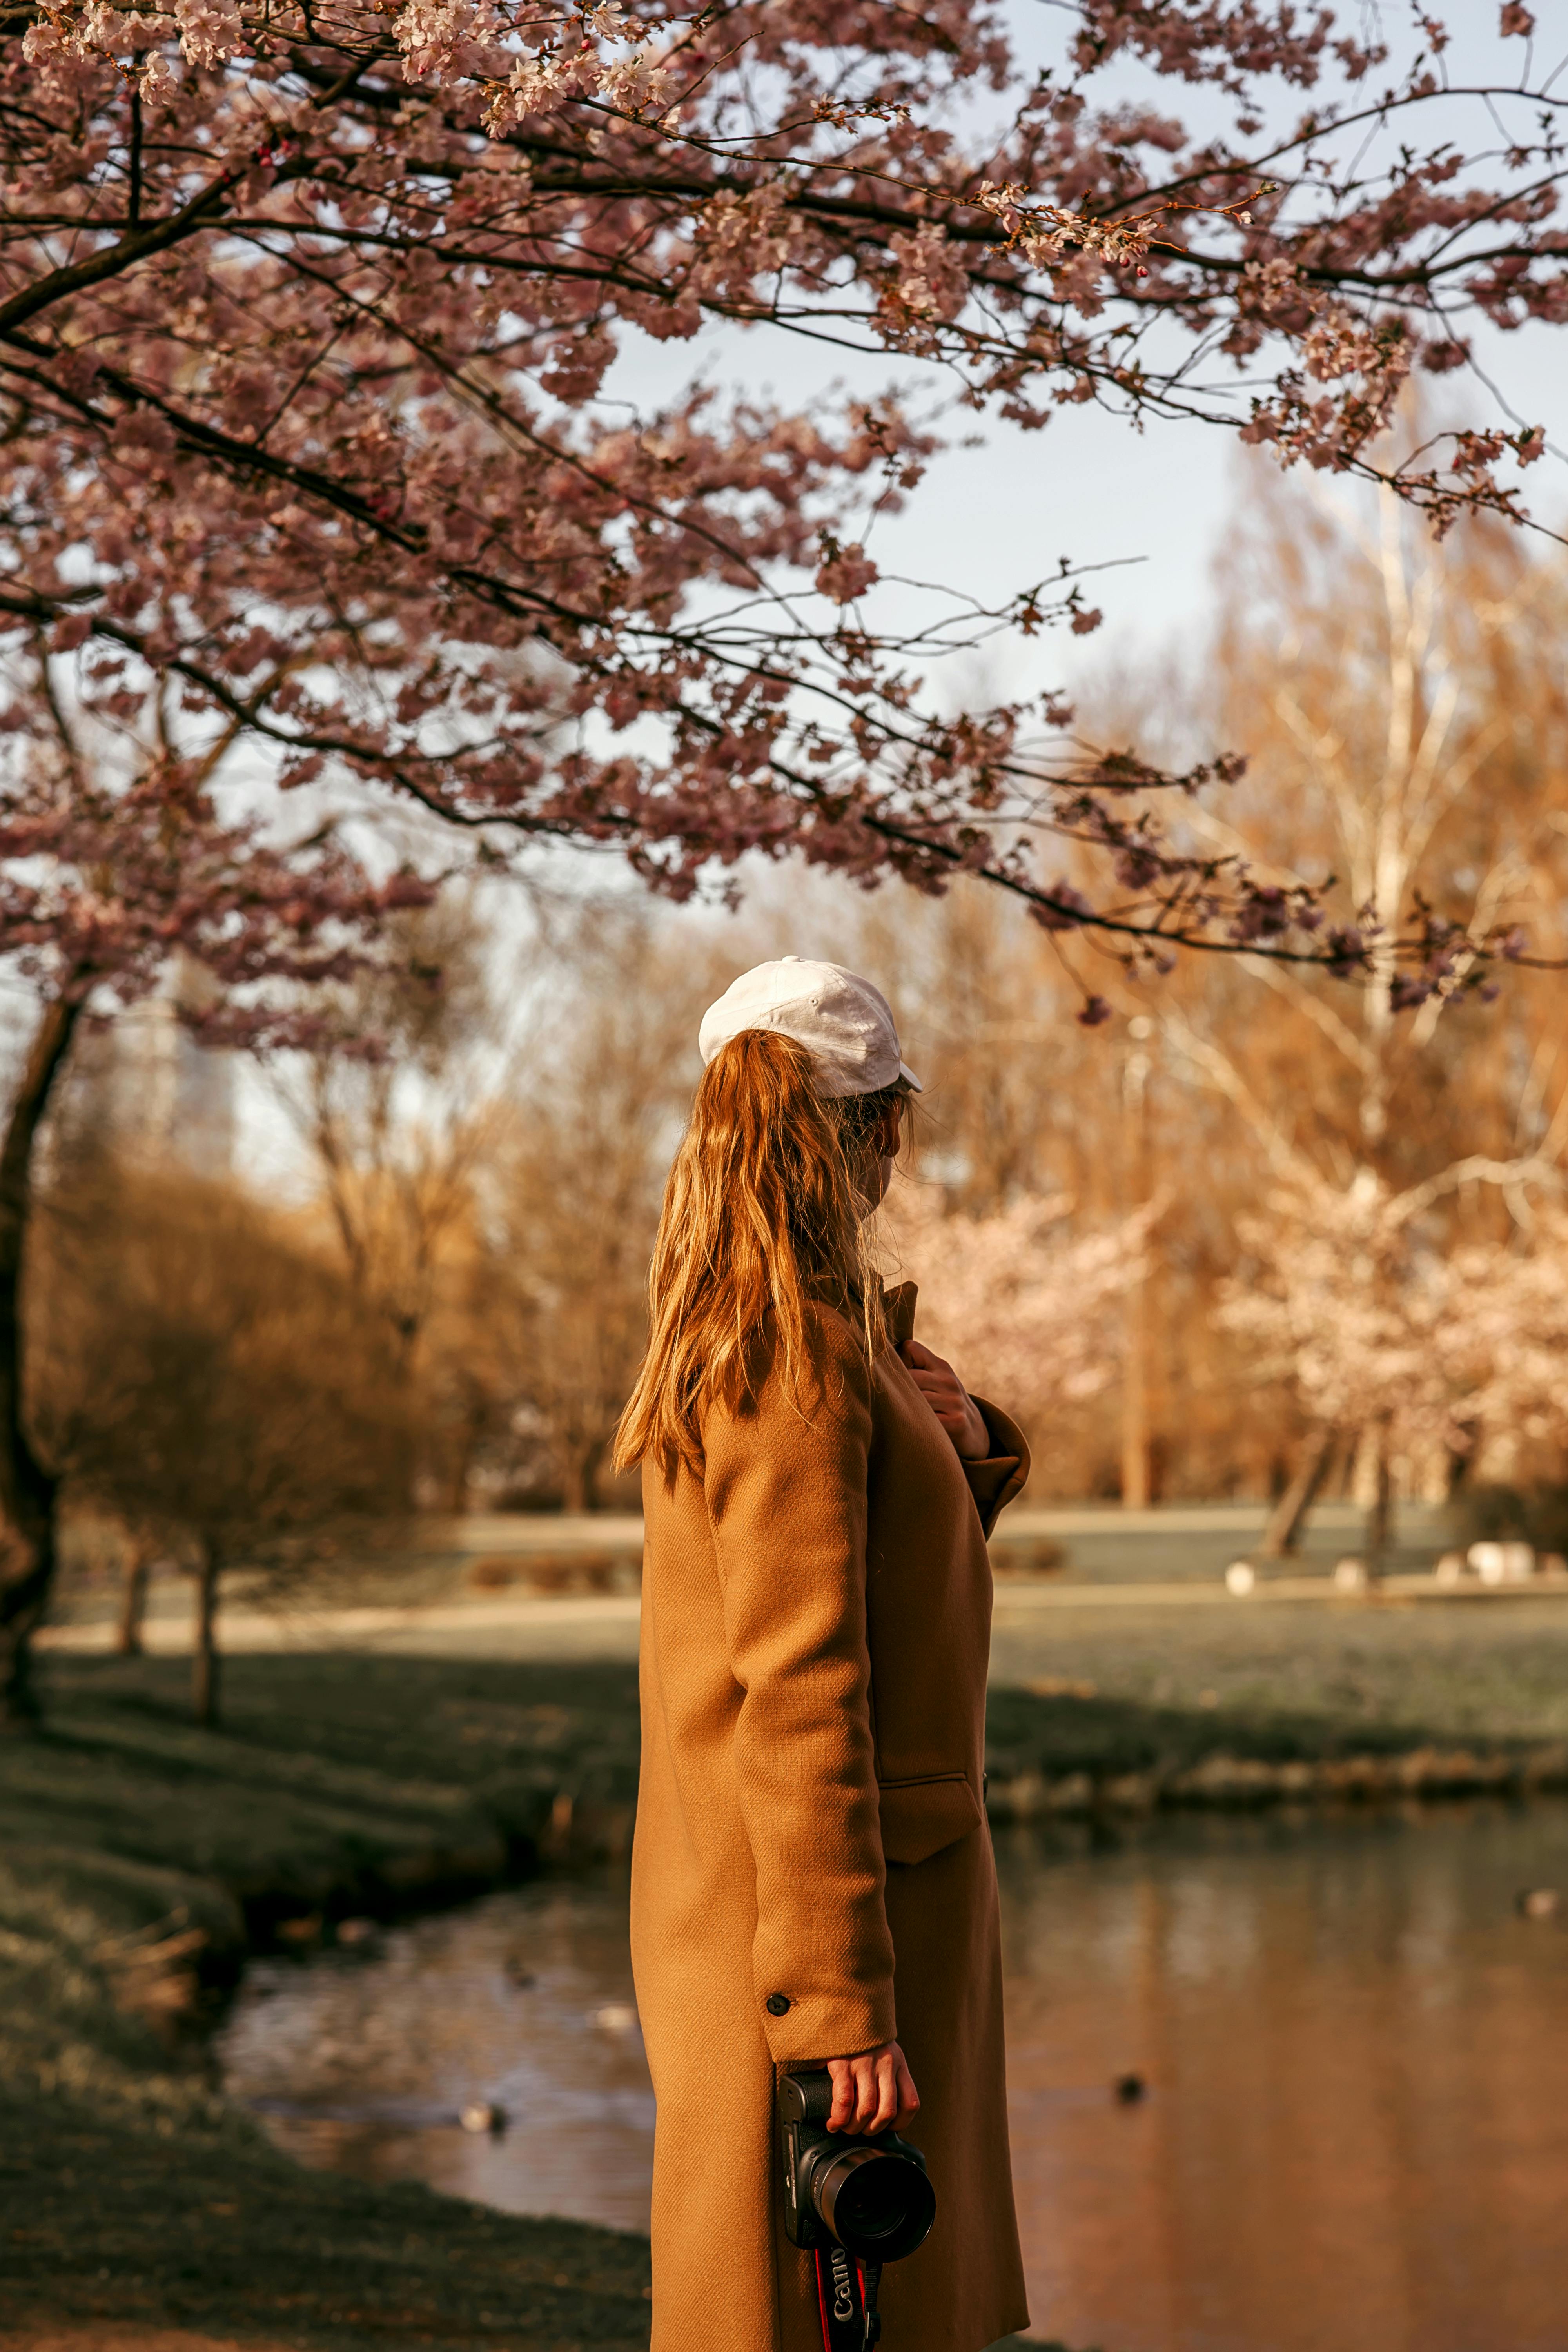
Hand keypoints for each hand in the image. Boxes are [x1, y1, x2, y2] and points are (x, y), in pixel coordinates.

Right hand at [825, 2041, 919, 2135]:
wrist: (845, 2006)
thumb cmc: (862, 2036)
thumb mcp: (885, 2051)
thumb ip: (887, 2075)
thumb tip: (883, 2111)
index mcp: (899, 2063)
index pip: (911, 2103)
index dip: (900, 2124)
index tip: (887, 2128)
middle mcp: (885, 2064)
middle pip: (887, 2111)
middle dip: (873, 2130)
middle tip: (862, 2130)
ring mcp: (864, 2064)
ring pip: (866, 2110)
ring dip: (855, 2127)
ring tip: (846, 2127)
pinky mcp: (843, 2064)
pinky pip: (844, 2100)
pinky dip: (839, 2118)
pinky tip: (834, 2122)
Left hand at [898, 1339, 990, 1460]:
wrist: (974, 1431)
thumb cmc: (943, 1403)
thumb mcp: (935, 1381)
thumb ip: (914, 1369)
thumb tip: (877, 1362)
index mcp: (941, 1366)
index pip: (910, 1348)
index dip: (898, 1361)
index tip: (896, 1377)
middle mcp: (948, 1381)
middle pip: (910, 1376)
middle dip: (896, 1388)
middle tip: (888, 1401)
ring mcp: (954, 1401)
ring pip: (915, 1399)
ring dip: (903, 1408)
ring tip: (899, 1415)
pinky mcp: (956, 1422)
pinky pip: (925, 1420)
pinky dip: (915, 1424)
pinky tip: (914, 1428)